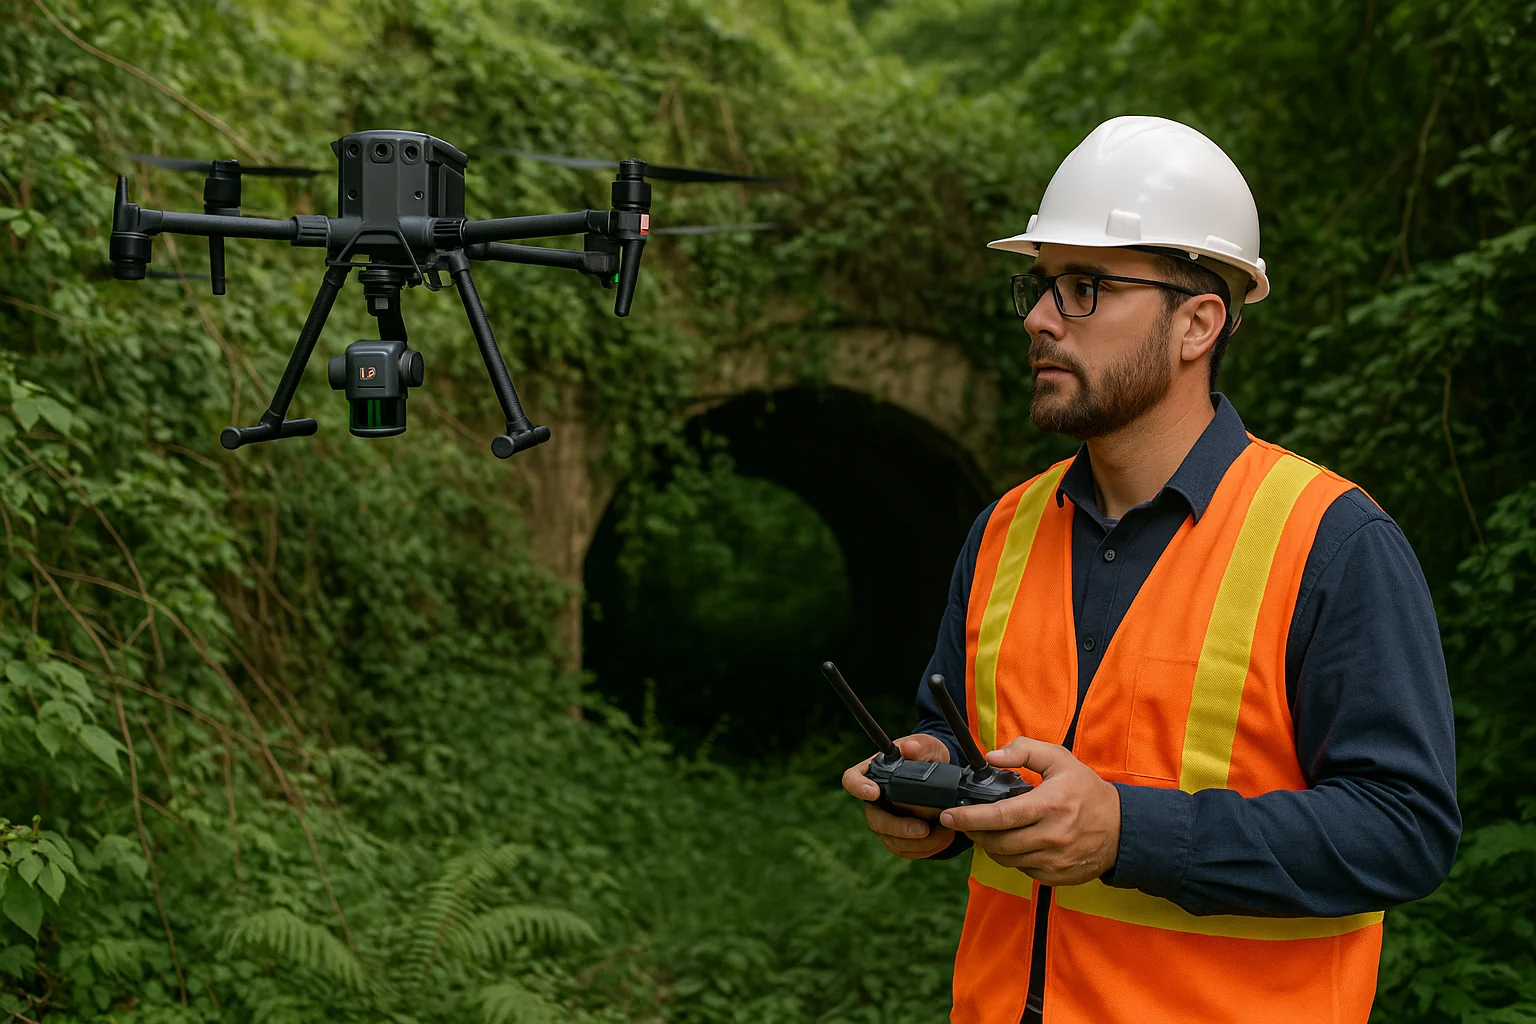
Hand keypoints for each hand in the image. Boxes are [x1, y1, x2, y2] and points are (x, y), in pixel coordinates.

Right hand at [841, 733, 955, 859]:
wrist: (941, 772)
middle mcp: (874, 799)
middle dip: (899, 828)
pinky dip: (924, 849)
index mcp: (873, 772)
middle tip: (924, 828)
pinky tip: (943, 840)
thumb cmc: (927, 755)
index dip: (858, 787)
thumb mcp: (927, 746)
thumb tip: (910, 748)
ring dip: (917, 843)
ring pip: (890, 839)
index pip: (851, 779)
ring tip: (944, 834)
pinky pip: (904, 850)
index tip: (874, 792)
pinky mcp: (897, 836)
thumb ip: (919, 746)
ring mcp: (884, 819)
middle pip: (874, 819)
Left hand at [939, 736, 1120, 885]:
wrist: (1122, 828)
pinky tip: (1016, 842)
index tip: (949, 815)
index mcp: (1049, 804)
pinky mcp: (1057, 876)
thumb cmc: (1087, 790)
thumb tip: (991, 757)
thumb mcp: (1059, 759)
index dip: (968, 817)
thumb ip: (1023, 751)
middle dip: (974, 833)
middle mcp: (1052, 835)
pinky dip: (1013, 858)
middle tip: (964, 822)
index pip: (999, 816)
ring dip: (991, 846)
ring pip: (1007, 859)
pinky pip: (1023, 870)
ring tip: (988, 831)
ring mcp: (1055, 859)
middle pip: (997, 842)